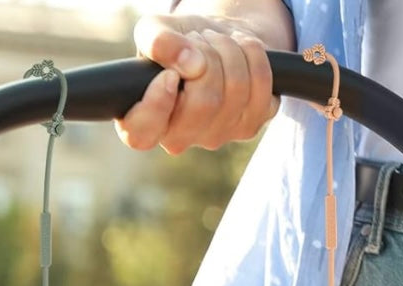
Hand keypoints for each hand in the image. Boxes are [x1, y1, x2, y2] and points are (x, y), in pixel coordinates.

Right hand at [116, 12, 283, 153]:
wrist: (216, 41)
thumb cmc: (179, 42)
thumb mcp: (157, 30)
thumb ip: (156, 41)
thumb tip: (187, 61)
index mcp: (147, 120)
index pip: (141, 134)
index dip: (157, 104)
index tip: (169, 75)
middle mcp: (180, 137)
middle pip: (204, 102)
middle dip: (208, 56)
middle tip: (200, 41)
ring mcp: (216, 136)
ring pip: (236, 90)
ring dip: (230, 50)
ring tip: (218, 43)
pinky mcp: (248, 127)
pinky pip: (261, 87)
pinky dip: (254, 56)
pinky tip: (240, 53)